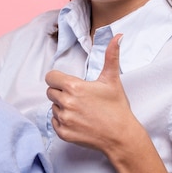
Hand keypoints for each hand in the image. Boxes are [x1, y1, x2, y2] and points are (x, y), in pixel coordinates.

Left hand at [45, 34, 136, 153]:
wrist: (121, 136)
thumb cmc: (117, 107)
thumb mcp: (112, 80)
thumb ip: (111, 56)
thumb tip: (117, 36)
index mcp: (74, 87)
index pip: (50, 77)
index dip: (58, 79)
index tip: (67, 83)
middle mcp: (66, 103)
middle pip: (50, 92)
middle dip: (61, 93)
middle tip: (78, 97)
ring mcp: (64, 119)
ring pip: (53, 107)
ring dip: (63, 107)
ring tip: (81, 110)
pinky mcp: (63, 133)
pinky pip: (54, 122)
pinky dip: (63, 121)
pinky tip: (79, 121)